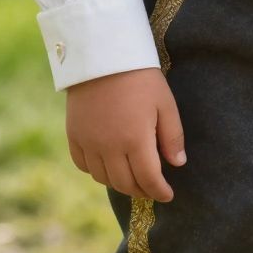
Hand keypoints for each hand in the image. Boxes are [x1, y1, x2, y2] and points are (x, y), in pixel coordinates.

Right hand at [65, 67, 186, 201]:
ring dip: (119, 183)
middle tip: (152, 189)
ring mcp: (88, 143)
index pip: (148, 179)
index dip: (159, 191)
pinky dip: (97, 171)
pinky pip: (83, 165)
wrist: (102, 56)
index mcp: (135, 140)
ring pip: (103, 178)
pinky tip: (108, 166)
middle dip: (141, 190)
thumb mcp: (165, 103)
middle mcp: (109, 148)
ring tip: (133, 179)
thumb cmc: (141, 78)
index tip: (168, 195)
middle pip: (125, 183)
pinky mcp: (74, 136)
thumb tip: (178, 164)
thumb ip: (172, 136)